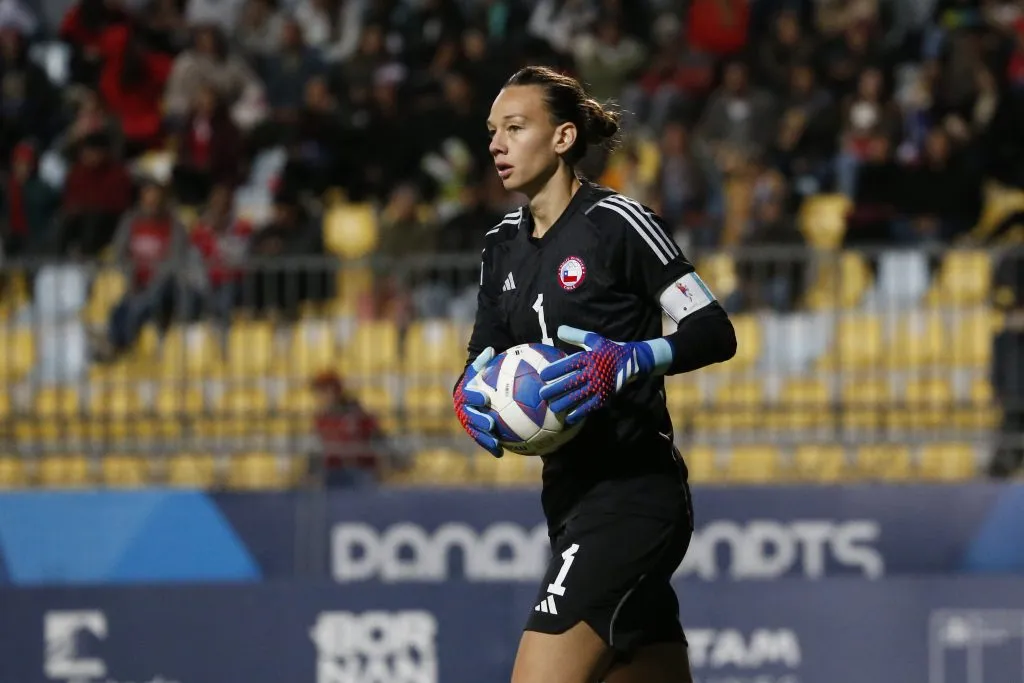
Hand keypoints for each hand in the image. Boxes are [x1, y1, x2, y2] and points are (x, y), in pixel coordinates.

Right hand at [453, 347, 502, 456]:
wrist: (474, 394)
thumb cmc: (481, 379)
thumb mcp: (481, 370)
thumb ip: (484, 362)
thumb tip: (490, 349)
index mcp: (464, 394)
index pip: (467, 395)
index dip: (474, 397)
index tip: (484, 397)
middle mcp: (463, 410)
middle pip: (469, 417)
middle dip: (478, 421)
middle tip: (490, 423)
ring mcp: (468, 423)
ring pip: (474, 432)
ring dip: (484, 438)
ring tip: (496, 442)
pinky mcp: (474, 433)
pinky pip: (482, 441)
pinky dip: (490, 447)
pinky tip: (501, 453)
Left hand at [539, 326, 671, 424]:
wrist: (632, 361)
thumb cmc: (608, 350)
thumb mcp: (594, 339)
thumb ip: (576, 335)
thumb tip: (558, 330)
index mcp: (589, 357)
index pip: (568, 364)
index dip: (554, 370)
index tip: (542, 375)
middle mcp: (594, 371)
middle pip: (570, 382)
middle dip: (554, 389)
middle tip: (542, 394)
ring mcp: (600, 385)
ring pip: (579, 396)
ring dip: (564, 403)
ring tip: (552, 407)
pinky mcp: (606, 396)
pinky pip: (591, 406)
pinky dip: (579, 413)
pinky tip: (569, 418)